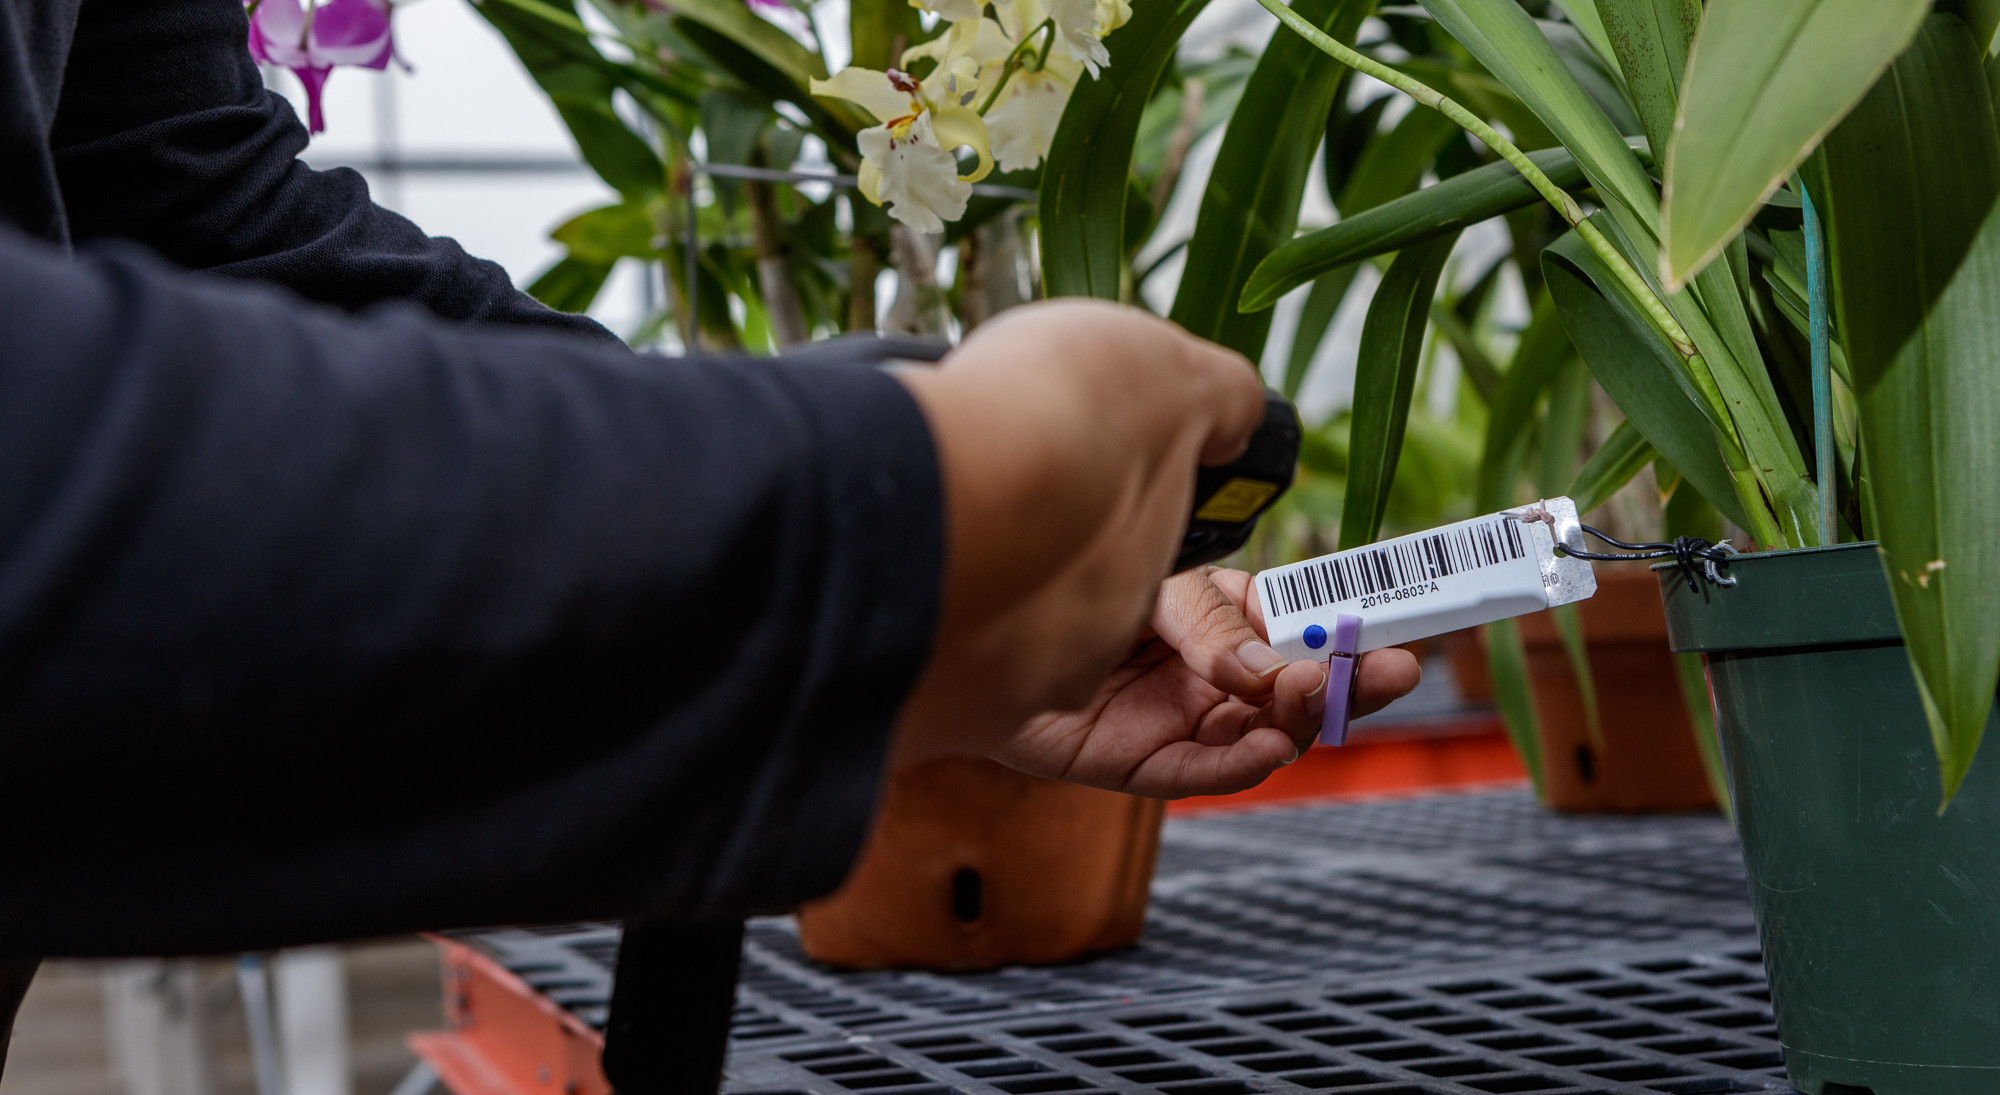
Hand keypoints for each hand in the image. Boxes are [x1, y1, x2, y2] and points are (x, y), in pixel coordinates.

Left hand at [990, 567, 1421, 797]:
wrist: (968, 616)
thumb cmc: (1070, 581)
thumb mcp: (1156, 580)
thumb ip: (1212, 622)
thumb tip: (1267, 667)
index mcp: (1225, 615)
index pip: (1306, 625)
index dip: (1355, 630)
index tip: (1405, 628)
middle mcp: (1209, 671)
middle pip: (1298, 690)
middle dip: (1347, 683)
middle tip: (1393, 672)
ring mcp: (1177, 719)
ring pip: (1260, 734)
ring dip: (1296, 720)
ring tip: (1308, 694)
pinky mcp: (1135, 762)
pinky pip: (1198, 775)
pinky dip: (1237, 765)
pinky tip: (1265, 747)